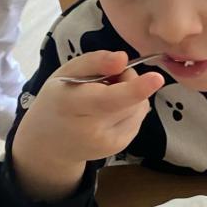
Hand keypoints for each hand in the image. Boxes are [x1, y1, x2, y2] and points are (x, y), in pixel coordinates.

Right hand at [12, 50, 164, 199]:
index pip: (108, 99)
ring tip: (105, 96)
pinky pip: (138, 118)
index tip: (157, 78)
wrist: (50, 143)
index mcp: (73, 105)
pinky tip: (110, 111)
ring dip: (131, 95)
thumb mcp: (66, 73)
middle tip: (107, 78)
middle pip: (131, 99)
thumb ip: (94, 62)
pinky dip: (131, 108)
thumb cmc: (57, 100)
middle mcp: (92, 129)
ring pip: (139, 107)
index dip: (135, 89)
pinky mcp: (119, 147)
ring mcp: (108, 142)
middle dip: (128, 80)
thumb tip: (123, 58)